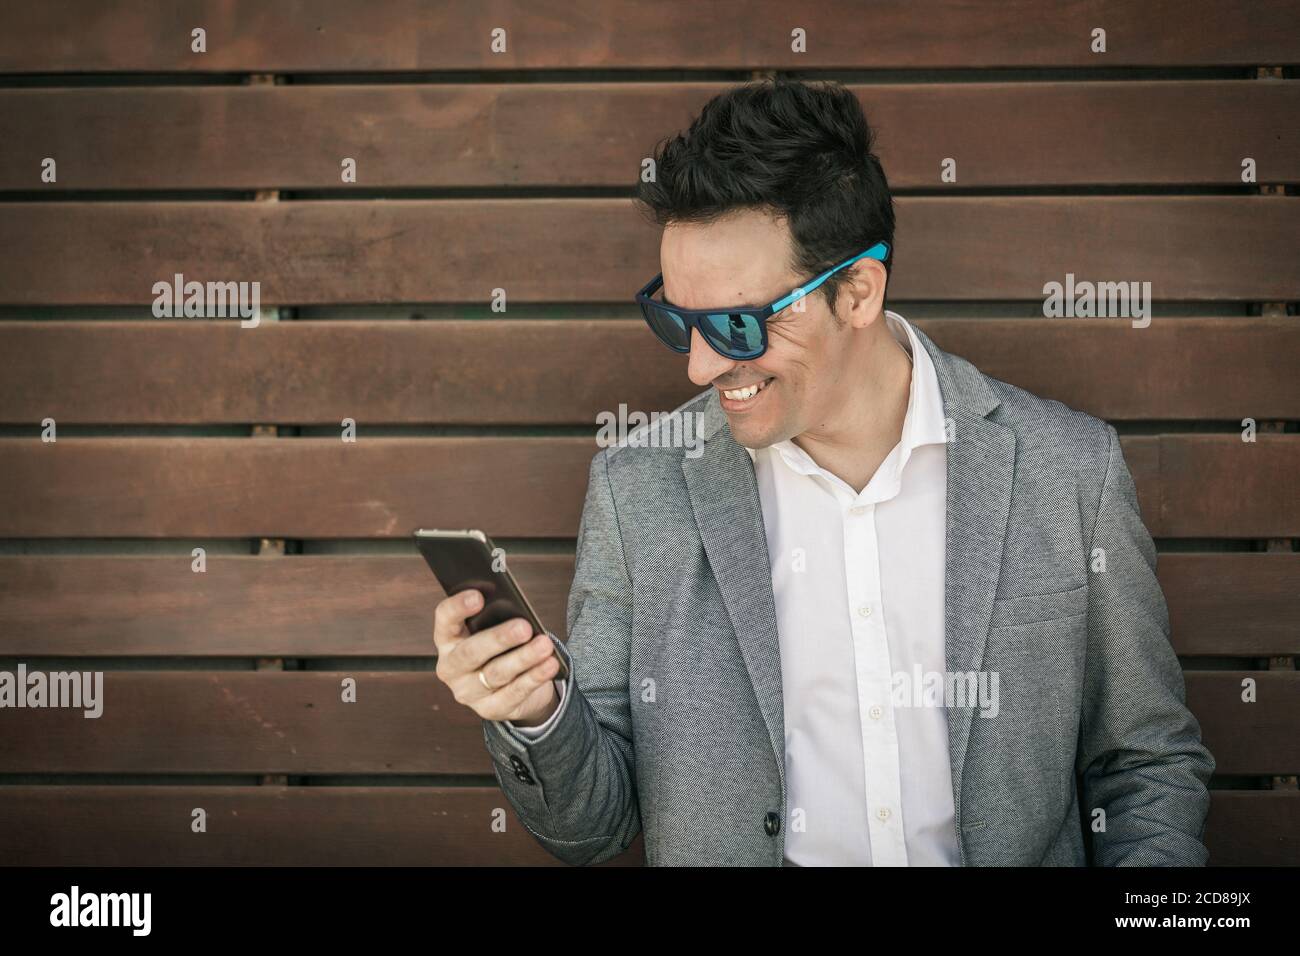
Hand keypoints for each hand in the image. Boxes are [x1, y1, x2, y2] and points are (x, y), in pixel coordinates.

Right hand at [433, 589, 560, 726]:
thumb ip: (498, 618)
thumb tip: (519, 611)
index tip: (478, 596)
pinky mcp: (490, 709)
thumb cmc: (501, 648)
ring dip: (523, 658)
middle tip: (524, 627)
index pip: (445, 619)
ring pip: (496, 673)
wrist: (511, 688)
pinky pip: (514, 693)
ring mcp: (468, 692)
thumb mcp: (493, 630)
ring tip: (545, 645)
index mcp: (448, 639)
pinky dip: (534, 677)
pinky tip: (550, 664)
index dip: (458, 607)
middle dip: (499, 638)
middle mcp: (451, 667)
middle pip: (471, 652)